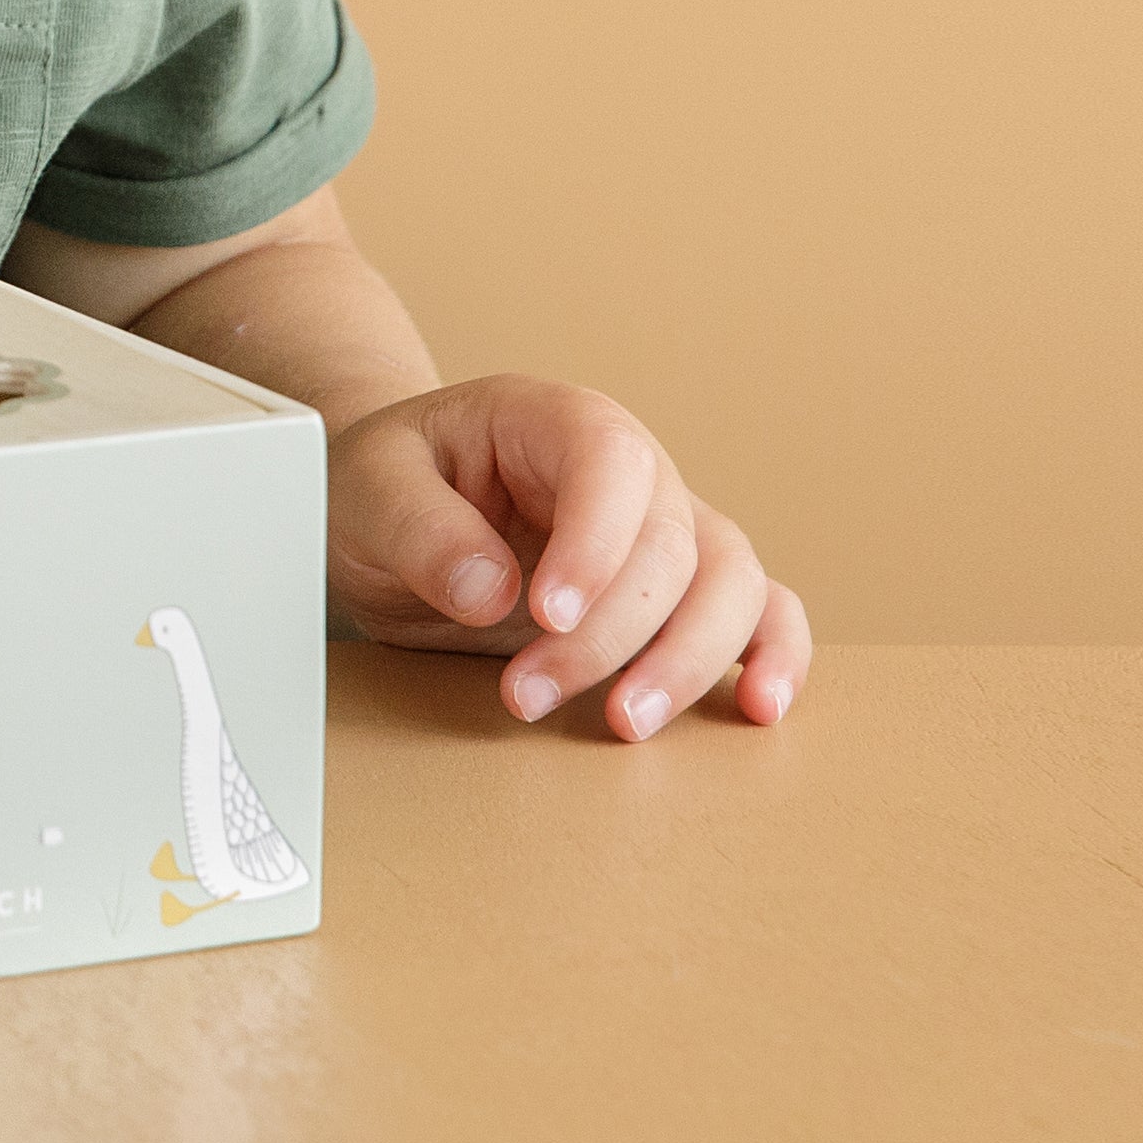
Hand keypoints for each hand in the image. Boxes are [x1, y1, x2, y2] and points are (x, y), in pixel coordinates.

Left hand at [327, 375, 807, 737]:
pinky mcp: (680, 592)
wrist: (398, 513)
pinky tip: (756, 707)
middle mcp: (632, 470)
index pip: (611, 460)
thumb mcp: (367, 487)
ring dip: (687, 660)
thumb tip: (490, 592)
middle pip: (670, 542)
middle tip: (527, 694)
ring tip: (622, 724)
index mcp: (555, 419)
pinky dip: (774, 656)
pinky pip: (761, 611)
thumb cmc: (389, 485)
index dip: (594, 542)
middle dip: (610, 633)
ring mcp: (668, 529)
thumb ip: (419, 527)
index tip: (543, 615)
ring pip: (732, 582)